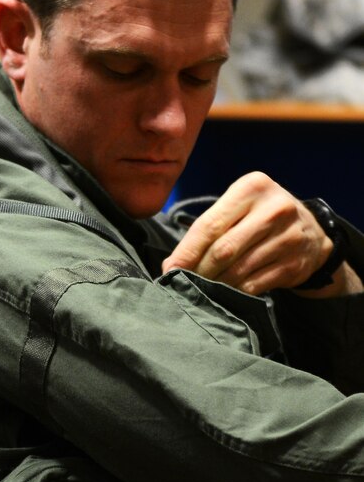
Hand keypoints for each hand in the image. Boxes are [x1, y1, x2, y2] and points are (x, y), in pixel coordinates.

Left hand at [162, 172, 334, 294]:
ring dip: (214, 284)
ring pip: (238, 270)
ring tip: (201, 289)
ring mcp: (288, 238)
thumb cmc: (260, 216)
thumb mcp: (238, 207)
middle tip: (184, 283)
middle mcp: (274, 209)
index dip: (187, 251)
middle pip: (223, 250)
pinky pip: (254, 285)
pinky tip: (224, 293)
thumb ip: (208, 228)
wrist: (311, 231)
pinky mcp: (295, 264)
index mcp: (253, 187)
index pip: (210, 224)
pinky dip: (234, 292)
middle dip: (199, 270)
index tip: (169, 269)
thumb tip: (172, 264)